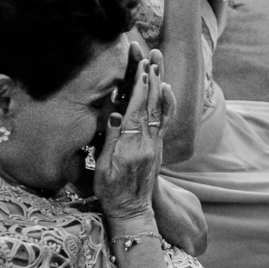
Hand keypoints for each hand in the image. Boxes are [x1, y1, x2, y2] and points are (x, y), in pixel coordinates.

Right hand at [95, 45, 175, 221]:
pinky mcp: (158, 148)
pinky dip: (165, 104)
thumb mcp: (103, 168)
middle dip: (151, 79)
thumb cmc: (112, 192)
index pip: (137, 111)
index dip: (140, 89)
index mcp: (131, 146)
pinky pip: (164, 122)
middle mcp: (148, 143)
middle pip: (151, 106)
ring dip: (159, 86)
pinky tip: (166, 90)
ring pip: (160, 111)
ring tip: (159, 65)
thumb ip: (110, 141)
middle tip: (152, 57)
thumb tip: (114, 114)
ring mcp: (155, 145)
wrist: (132, 211)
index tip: (142, 68)